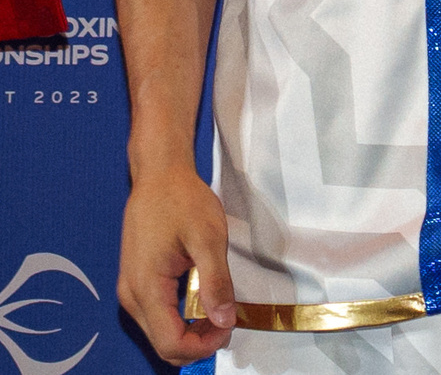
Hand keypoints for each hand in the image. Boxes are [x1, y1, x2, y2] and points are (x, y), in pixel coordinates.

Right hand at [119, 164, 233, 362]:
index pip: (170, 342)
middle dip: (198, 342)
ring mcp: (131, 290)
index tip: (229, 326)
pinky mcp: (137, 282)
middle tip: (229, 321)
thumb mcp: (208, 239)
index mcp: (146, 288)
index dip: (203, 345)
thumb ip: (216, 282)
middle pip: (163, 344)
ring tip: (219, 310)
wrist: (159, 177)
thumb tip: (225, 320)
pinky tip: (203, 301)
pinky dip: (181, 318)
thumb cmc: (182, 201)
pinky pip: (157, 316)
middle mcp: (131, 296)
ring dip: (191, 332)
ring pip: (159, 333)